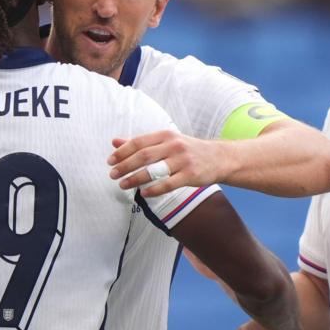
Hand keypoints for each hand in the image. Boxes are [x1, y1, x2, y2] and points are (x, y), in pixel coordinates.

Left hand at [108, 130, 225, 197]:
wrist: (219, 158)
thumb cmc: (188, 150)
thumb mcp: (166, 141)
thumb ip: (141, 143)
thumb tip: (115, 142)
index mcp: (166, 135)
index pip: (139, 142)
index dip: (122, 152)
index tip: (110, 161)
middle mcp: (174, 146)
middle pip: (144, 156)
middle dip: (125, 166)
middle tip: (112, 175)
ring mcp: (183, 160)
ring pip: (154, 170)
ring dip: (136, 178)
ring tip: (123, 185)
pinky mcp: (190, 175)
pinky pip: (168, 184)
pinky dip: (154, 189)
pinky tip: (143, 194)